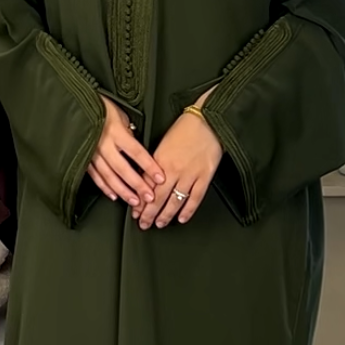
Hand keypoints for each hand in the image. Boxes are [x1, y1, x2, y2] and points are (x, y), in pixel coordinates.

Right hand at [88, 95, 164, 208]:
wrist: (76, 104)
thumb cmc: (102, 107)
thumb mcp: (120, 115)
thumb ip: (129, 133)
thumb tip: (139, 152)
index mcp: (115, 131)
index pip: (136, 152)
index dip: (148, 166)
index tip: (160, 177)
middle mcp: (103, 143)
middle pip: (122, 168)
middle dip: (137, 184)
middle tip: (148, 197)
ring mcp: (91, 152)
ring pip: (108, 176)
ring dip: (122, 190)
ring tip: (134, 201)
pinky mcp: (83, 158)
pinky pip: (95, 175)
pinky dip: (104, 187)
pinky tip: (113, 195)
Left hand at [134, 95, 221, 229]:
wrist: (209, 120)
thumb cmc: (185, 128)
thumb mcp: (163, 144)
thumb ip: (154, 163)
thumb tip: (146, 181)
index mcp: (160, 160)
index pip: (146, 186)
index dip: (140, 201)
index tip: (135, 211)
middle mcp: (173, 170)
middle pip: (157, 197)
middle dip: (148, 213)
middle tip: (143, 224)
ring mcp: (190, 174)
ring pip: (175, 201)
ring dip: (165, 215)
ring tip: (159, 224)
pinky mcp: (205, 176)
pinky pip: (195, 198)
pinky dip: (188, 210)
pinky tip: (182, 218)